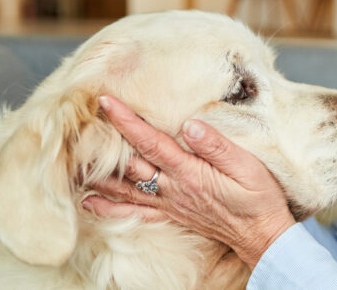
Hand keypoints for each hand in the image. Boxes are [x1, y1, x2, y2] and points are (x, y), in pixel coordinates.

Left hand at [82, 95, 295, 269]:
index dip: (127, 121)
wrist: (262, 235)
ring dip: (98, 174)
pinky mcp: (173, 215)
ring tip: (74, 160)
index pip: (151, 142)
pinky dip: (110, 207)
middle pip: (130, 164)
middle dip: (103, 143)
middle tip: (79, 124)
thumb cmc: (259, 199)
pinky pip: (134, 212)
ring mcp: (170, 204)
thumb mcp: (248, 167)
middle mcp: (174, 189)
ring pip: (125, 188)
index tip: (106, 101)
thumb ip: (217, 146)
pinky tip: (91, 202)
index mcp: (190, 173)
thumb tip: (190, 124)